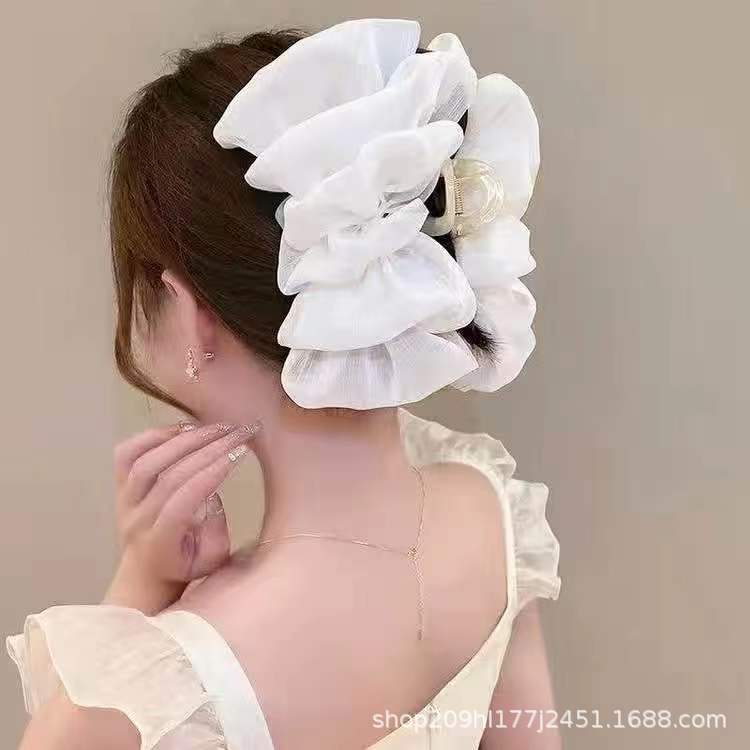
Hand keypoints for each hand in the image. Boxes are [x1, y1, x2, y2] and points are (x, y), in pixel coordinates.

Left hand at [104, 421, 257, 612]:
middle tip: (236, 432)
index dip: (212, 474)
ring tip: (213, 428)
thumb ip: (216, 532)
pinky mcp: (119, 486)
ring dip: (182, 439)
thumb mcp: (212, 561)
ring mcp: (124, 501)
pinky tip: (182, 428)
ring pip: (145, 462)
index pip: (183, 501)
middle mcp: (136, 519)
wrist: (146, 572)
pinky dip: (153, 435)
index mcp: (160, 542)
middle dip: (207, 449)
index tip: (241, 452)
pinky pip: (127, 454)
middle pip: (169, 476)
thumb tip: (213, 495)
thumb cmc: (186, 566)